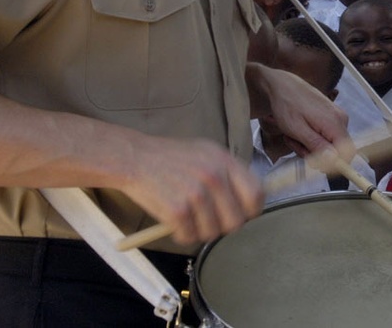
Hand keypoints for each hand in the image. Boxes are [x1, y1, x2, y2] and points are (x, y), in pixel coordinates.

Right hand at [121, 134, 263, 245]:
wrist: (135, 158)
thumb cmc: (171, 158)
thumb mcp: (207, 152)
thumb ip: (229, 173)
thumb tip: (250, 200)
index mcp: (225, 161)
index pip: (256, 194)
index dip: (251, 211)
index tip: (241, 215)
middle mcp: (214, 177)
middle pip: (236, 221)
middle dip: (223, 226)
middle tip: (210, 221)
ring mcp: (196, 194)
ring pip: (213, 233)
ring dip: (200, 231)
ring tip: (189, 218)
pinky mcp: (177, 210)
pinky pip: (189, 237)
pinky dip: (182, 235)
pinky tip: (175, 222)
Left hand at [251, 64, 348, 155]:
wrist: (282, 85)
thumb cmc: (287, 104)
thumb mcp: (297, 129)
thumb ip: (316, 145)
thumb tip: (333, 160)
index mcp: (335, 123)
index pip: (347, 153)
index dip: (332, 163)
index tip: (314, 162)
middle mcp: (341, 120)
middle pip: (336, 151)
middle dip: (314, 153)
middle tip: (296, 144)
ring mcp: (337, 117)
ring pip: (329, 145)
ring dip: (309, 146)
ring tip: (294, 135)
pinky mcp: (331, 117)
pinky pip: (325, 136)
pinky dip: (311, 138)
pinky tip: (299, 131)